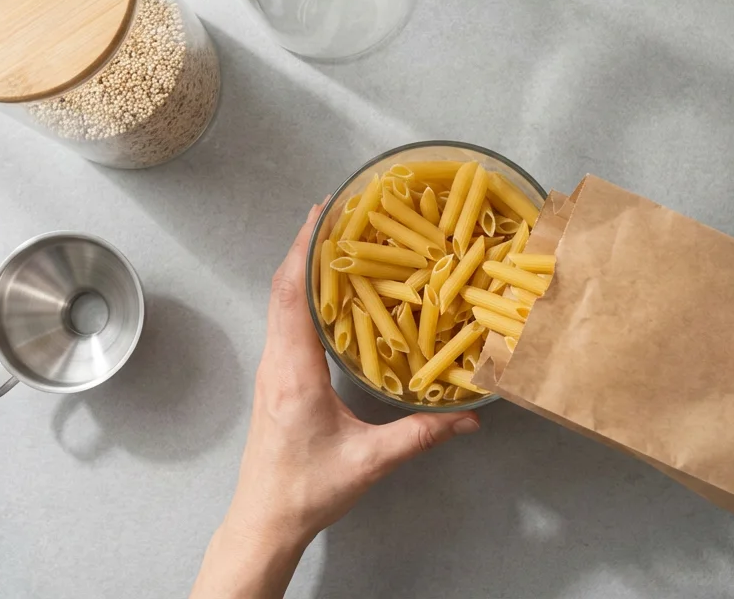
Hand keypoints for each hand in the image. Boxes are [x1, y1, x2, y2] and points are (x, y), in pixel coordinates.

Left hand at [192, 206, 479, 598]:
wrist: (264, 520)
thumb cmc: (307, 490)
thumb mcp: (370, 462)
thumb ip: (421, 436)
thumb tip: (469, 418)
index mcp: (294, 371)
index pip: (292, 294)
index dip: (305, 249)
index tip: (323, 213)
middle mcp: (277, 362)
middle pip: (283, 287)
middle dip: (307, 245)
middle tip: (340, 213)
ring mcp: (273, 369)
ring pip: (281, 303)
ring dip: (304, 268)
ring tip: (338, 243)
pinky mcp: (276, 380)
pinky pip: (286, 322)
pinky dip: (303, 295)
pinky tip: (330, 294)